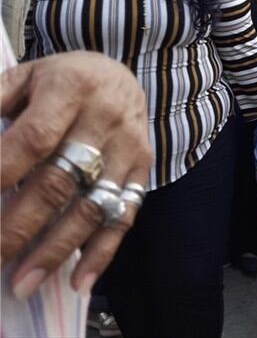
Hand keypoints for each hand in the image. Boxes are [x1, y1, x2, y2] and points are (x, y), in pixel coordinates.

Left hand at [1, 52, 151, 298]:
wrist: (119, 75)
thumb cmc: (59, 81)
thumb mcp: (23, 77)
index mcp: (70, 87)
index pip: (35, 138)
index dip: (3, 172)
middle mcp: (105, 119)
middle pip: (61, 181)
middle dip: (20, 226)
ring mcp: (128, 149)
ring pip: (92, 206)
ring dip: (57, 249)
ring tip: (23, 283)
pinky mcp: (141, 171)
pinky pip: (124, 216)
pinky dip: (102, 252)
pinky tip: (79, 280)